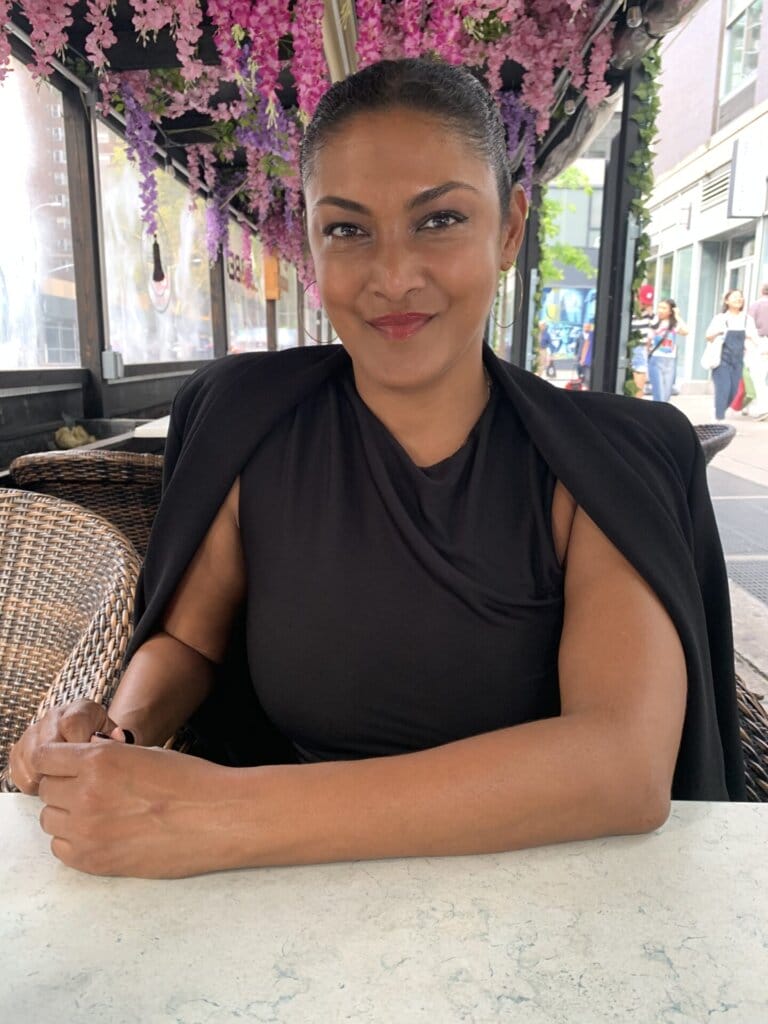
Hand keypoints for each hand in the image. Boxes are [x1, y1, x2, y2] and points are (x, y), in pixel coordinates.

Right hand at [8, 699, 120, 794]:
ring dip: (45, 777)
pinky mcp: (20, 747)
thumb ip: (117, 740)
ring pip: (30, 758)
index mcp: (81, 710)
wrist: (89, 739)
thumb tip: (117, 737)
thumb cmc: (105, 744)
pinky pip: (17, 768)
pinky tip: (47, 784)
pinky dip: (30, 782)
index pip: (72, 725)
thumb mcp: (115, 739)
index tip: (86, 765)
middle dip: (60, 769)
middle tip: (73, 781)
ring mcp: (35, 730)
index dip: (78, 748)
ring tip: (62, 784)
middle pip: (47, 745)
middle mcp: (55, 716)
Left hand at [35, 739, 233, 876]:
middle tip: (91, 789)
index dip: (57, 760)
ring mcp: (88, 831)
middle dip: (64, 787)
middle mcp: (86, 794)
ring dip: (67, 814)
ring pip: (50, 820)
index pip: (45, 757)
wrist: (218, 818)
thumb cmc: (189, 781)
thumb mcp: (143, 753)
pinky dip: (73, 841)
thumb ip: (105, 757)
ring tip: (99, 813)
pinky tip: (100, 833)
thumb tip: (80, 761)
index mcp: (99, 760)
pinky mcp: (95, 861)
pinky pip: (61, 849)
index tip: (66, 765)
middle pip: (46, 790)